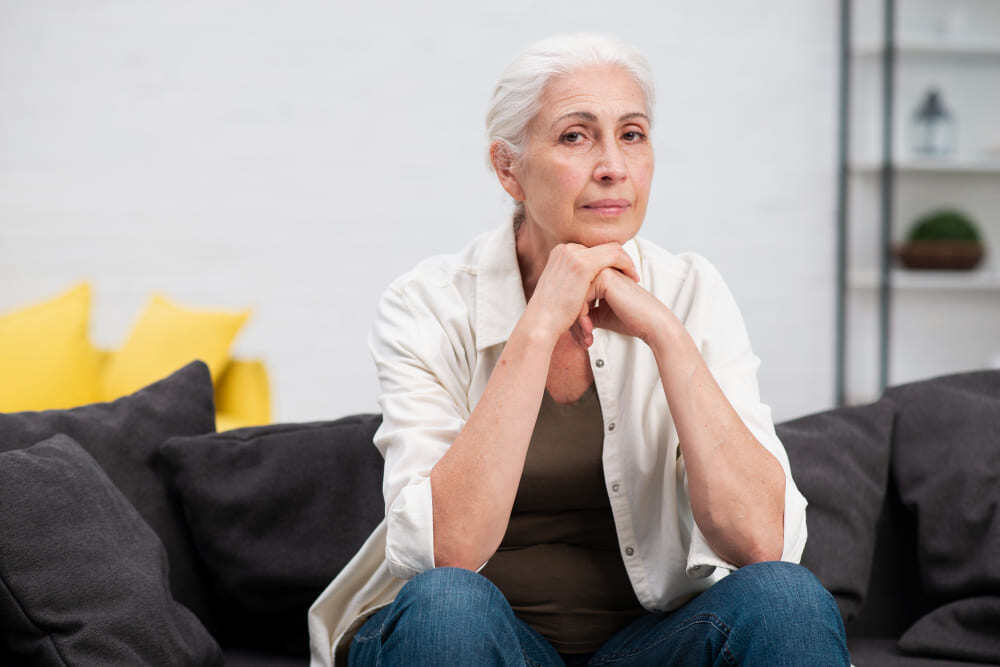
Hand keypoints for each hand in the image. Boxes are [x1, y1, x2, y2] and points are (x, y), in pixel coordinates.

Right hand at [524, 242, 639, 345]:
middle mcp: (566, 249)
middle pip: (603, 246)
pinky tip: (633, 277)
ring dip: (626, 262)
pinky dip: (626, 265)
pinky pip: (614, 256)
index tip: (621, 273)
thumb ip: (572, 280)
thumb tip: (584, 284)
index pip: (593, 249)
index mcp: (561, 253)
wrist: (540, 323)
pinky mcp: (582, 264)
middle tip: (632, 273)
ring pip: (611, 249)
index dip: (610, 260)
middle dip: (620, 259)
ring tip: (634, 277)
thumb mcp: (561, 289)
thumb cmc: (550, 314)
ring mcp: (573, 254)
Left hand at [569, 266, 673, 347]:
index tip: (578, 336)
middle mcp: (598, 269)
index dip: (574, 317)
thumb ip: (584, 310)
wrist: (651, 324)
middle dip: (573, 322)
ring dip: (577, 323)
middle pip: (572, 296)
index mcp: (598, 276)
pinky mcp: (604, 278)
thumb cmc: (629, 320)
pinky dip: (582, 319)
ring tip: (585, 340)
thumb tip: (563, 317)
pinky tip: (589, 334)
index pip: (575, 295)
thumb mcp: (599, 315)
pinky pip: (580, 298)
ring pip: (573, 298)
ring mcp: (601, 271)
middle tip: (581, 340)